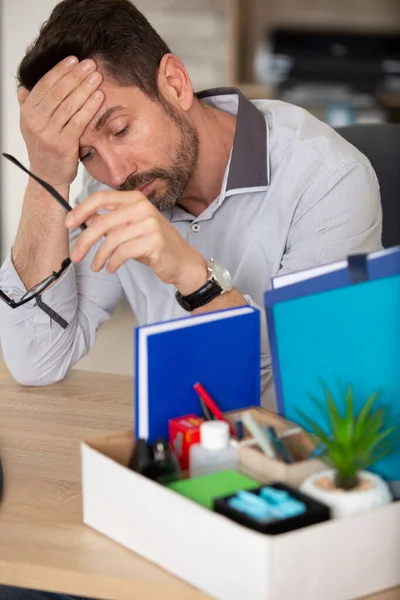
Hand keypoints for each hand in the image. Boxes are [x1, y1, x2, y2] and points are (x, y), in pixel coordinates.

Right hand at [18, 56, 103, 188]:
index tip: (74, 60)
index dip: (60, 70)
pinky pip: (79, 121)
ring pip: (69, 104)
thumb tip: (24, 89)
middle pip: (58, 91)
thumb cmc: (44, 149)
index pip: (45, 85)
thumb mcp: (31, 126)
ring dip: (85, 88)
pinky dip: (90, 107)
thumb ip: (28, 106)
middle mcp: (35, 121)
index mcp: (28, 112)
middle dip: (76, 75)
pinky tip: (99, 96)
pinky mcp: (63, 144)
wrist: (47, 176)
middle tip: (90, 64)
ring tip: (97, 76)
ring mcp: (49, 133)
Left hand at [65, 190, 207, 293]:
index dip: (81, 210)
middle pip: (103, 222)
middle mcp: (142, 207)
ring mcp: (150, 224)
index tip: (68, 224)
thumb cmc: (154, 244)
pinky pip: (123, 252)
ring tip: (97, 266)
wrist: (182, 261)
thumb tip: (83, 218)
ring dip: (99, 256)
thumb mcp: (130, 228)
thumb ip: (110, 221)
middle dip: (85, 241)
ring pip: (111, 240)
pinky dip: (113, 263)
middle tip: (76, 256)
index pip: (101, 198)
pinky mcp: (154, 241)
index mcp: (135, 199)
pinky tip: (111, 268)